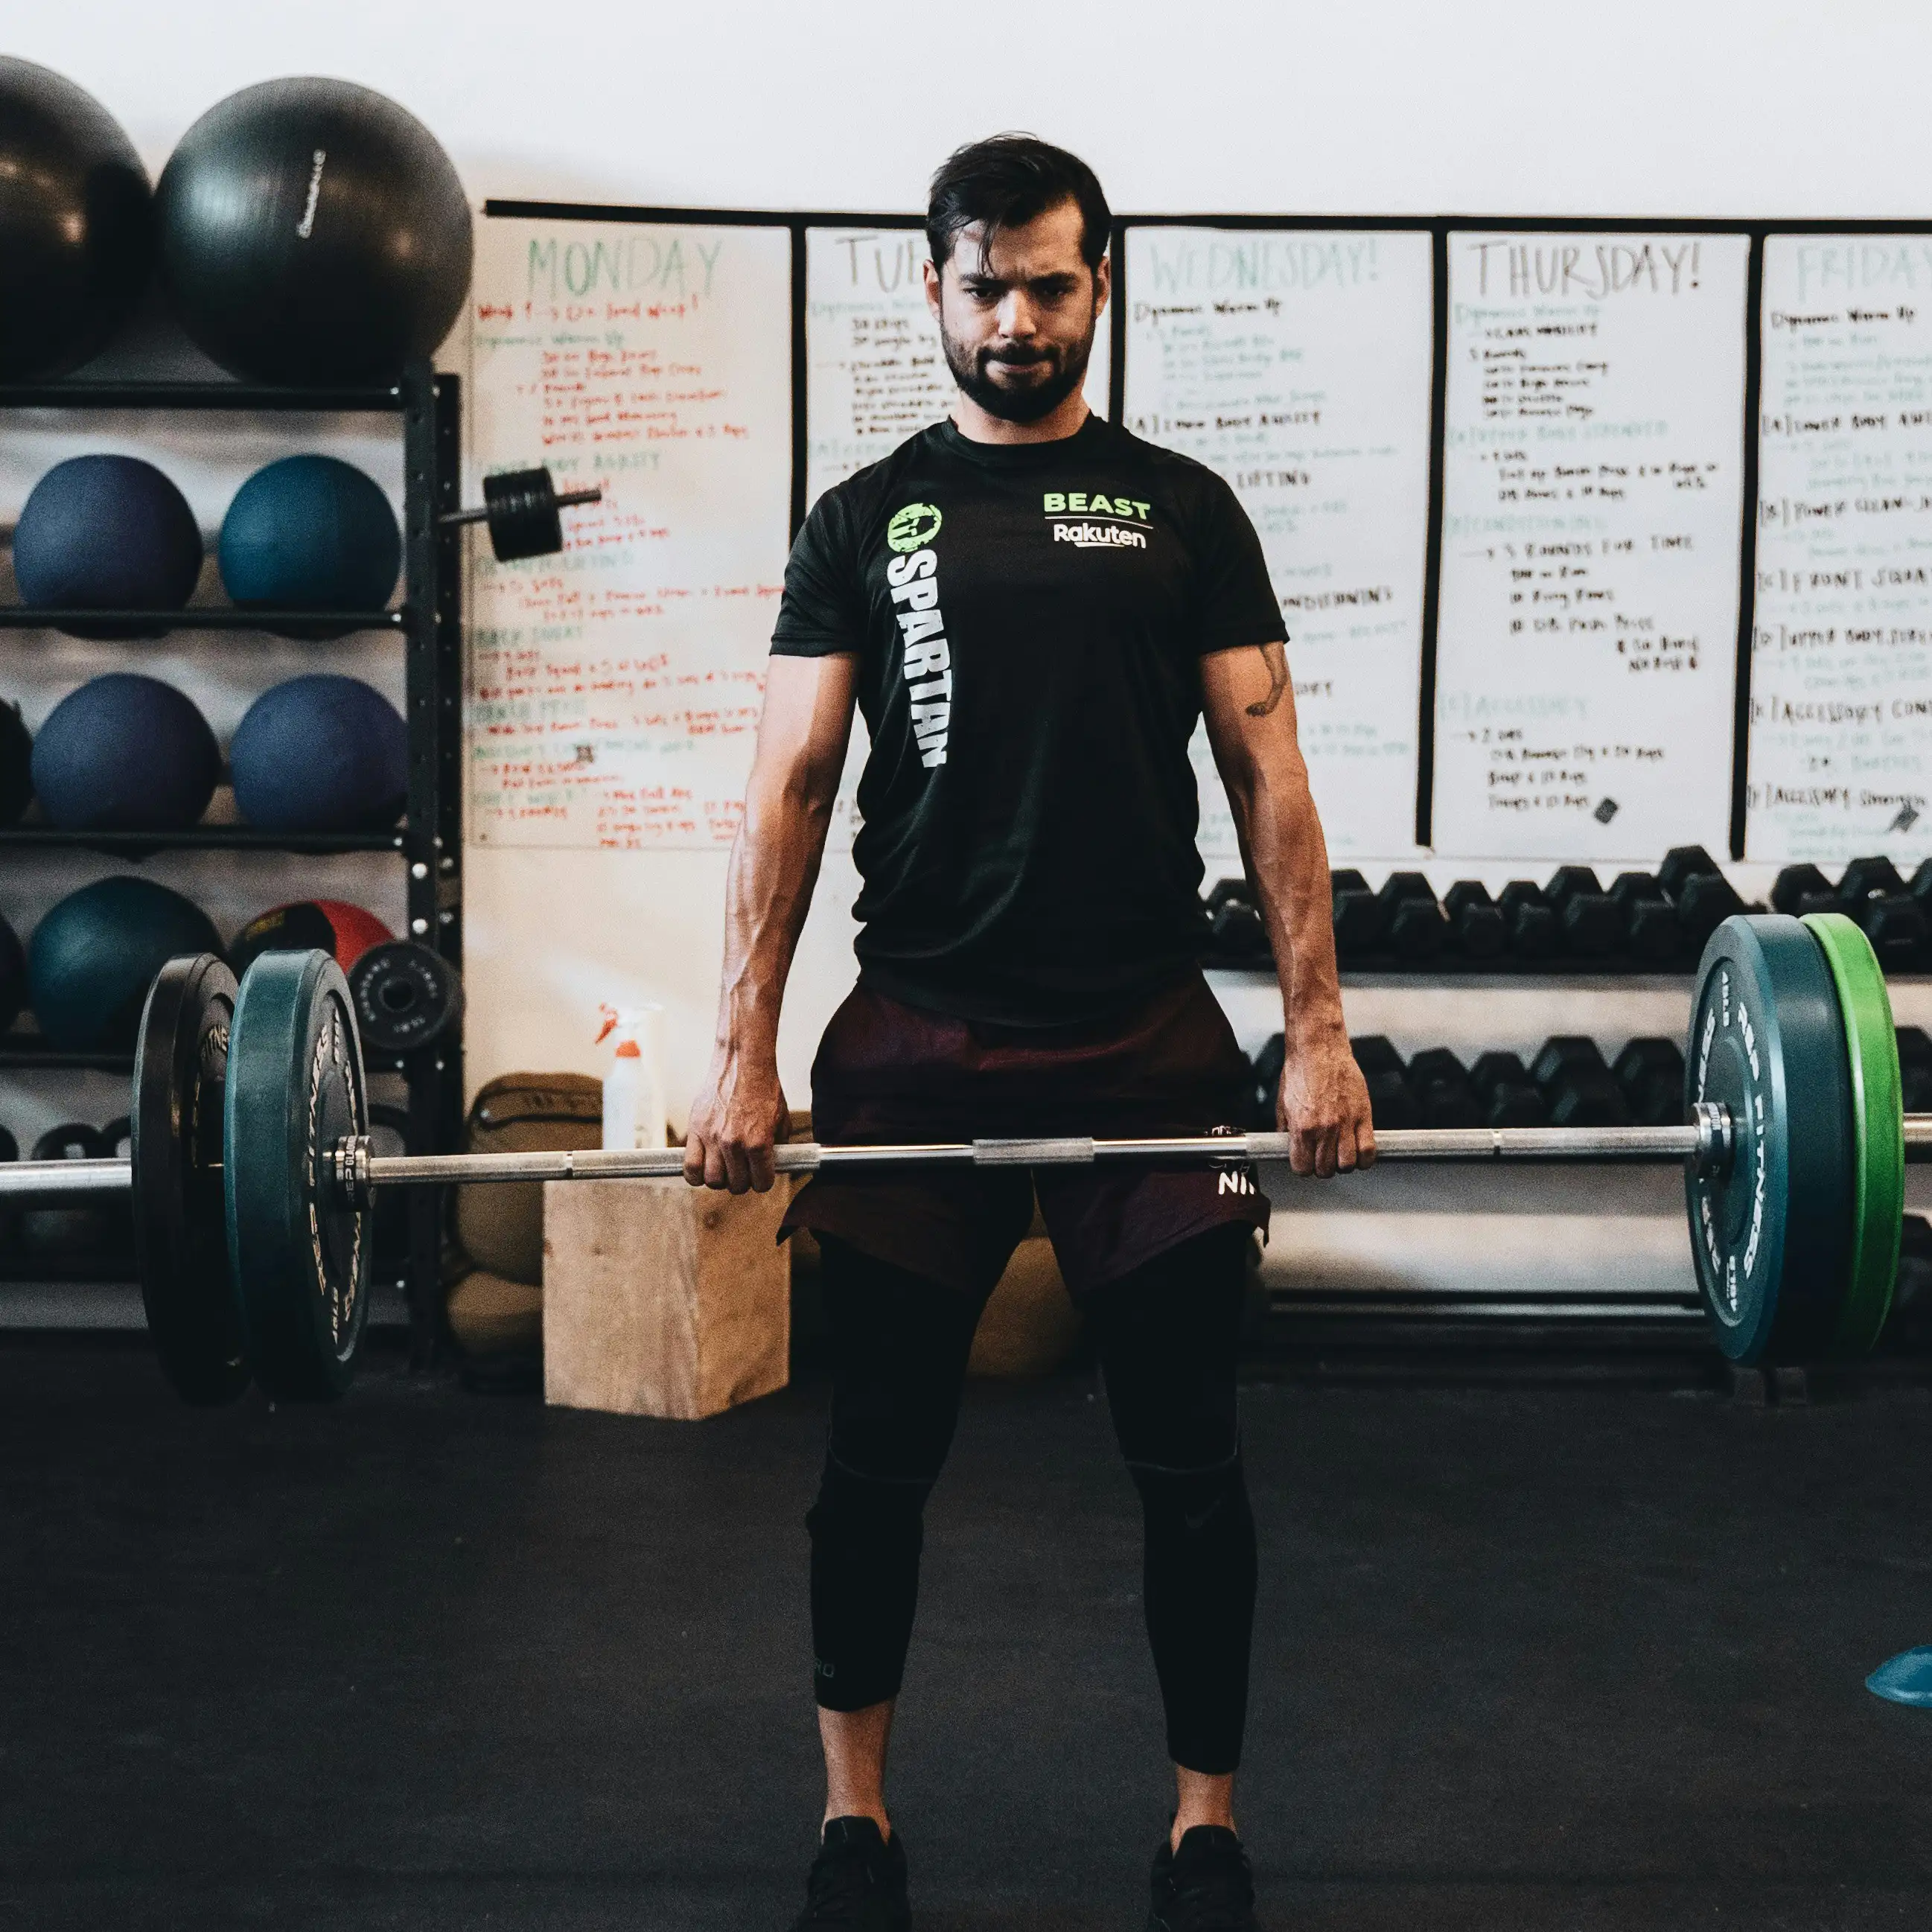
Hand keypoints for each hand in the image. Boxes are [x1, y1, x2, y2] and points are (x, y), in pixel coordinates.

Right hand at [684, 1046, 789, 1191]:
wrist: (743, 1063)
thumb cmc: (764, 1089)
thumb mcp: (781, 1120)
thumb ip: (777, 1147)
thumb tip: (772, 1166)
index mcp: (759, 1142)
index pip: (761, 1183)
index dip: (764, 1181)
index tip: (761, 1176)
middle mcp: (734, 1144)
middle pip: (735, 1185)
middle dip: (742, 1181)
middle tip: (743, 1170)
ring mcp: (712, 1138)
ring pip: (711, 1180)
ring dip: (720, 1179)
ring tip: (725, 1168)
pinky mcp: (695, 1130)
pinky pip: (689, 1167)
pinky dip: (696, 1175)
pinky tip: (704, 1168)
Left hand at [1276, 1030, 1375, 1176]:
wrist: (1319, 1048)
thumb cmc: (1300, 1071)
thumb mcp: (1283, 1102)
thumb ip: (1286, 1128)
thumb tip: (1287, 1145)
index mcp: (1302, 1127)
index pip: (1303, 1168)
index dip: (1303, 1167)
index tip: (1305, 1161)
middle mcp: (1324, 1129)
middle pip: (1326, 1170)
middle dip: (1323, 1167)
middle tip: (1323, 1157)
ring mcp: (1346, 1123)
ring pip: (1348, 1164)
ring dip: (1344, 1164)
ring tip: (1340, 1154)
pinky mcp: (1363, 1115)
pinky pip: (1369, 1150)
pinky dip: (1365, 1158)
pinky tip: (1359, 1153)